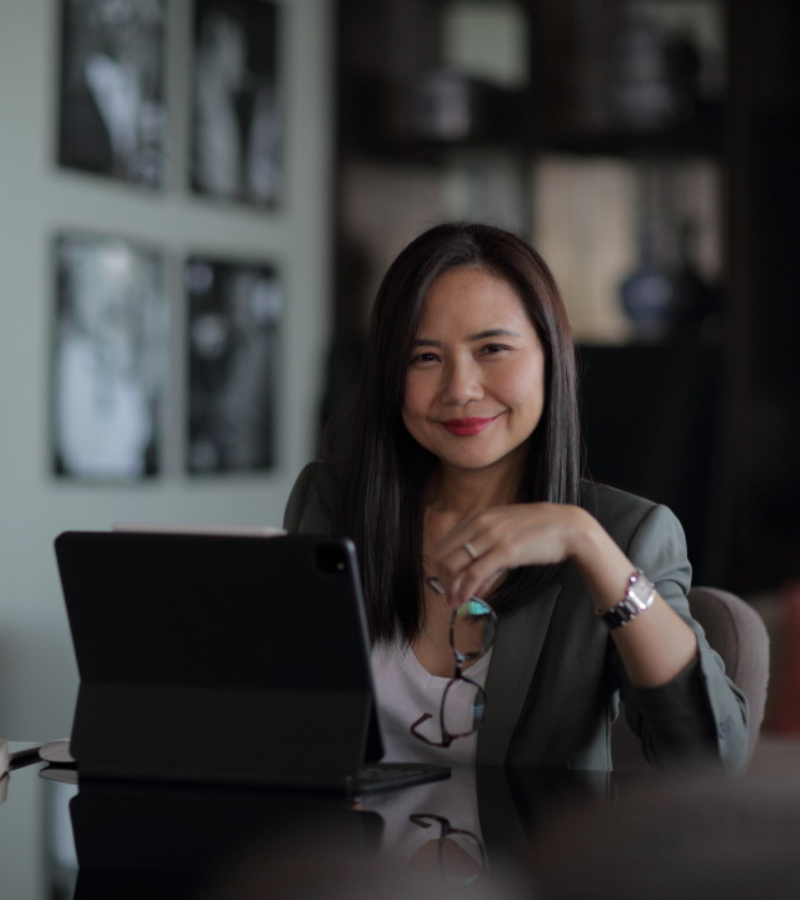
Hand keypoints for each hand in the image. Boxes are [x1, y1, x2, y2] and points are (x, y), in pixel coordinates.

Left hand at [429, 503, 592, 607]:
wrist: (567, 526)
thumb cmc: (537, 531)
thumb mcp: (505, 535)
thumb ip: (486, 556)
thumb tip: (472, 585)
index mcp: (477, 517)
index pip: (444, 544)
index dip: (440, 568)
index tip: (444, 584)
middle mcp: (480, 524)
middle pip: (444, 556)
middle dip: (442, 580)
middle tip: (448, 597)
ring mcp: (491, 536)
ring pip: (455, 566)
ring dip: (451, 589)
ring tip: (454, 602)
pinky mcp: (505, 551)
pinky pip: (474, 574)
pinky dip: (465, 590)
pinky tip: (466, 600)